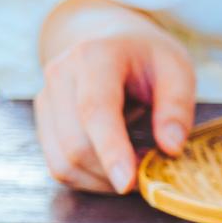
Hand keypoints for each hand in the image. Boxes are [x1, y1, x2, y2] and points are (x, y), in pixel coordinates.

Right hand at [35, 0, 195, 192]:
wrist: (110, 39)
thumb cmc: (148, 56)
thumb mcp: (177, 70)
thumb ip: (177, 107)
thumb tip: (171, 148)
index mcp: (95, 56)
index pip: (95, 110)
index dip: (111, 151)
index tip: (128, 183)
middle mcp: (60, 76)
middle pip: (76, 144)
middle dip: (114, 171)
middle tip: (152, 172)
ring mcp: (45, 99)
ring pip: (63, 161)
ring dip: (102, 180)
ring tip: (137, 168)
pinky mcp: (44, 122)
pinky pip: (59, 165)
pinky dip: (89, 178)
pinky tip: (117, 168)